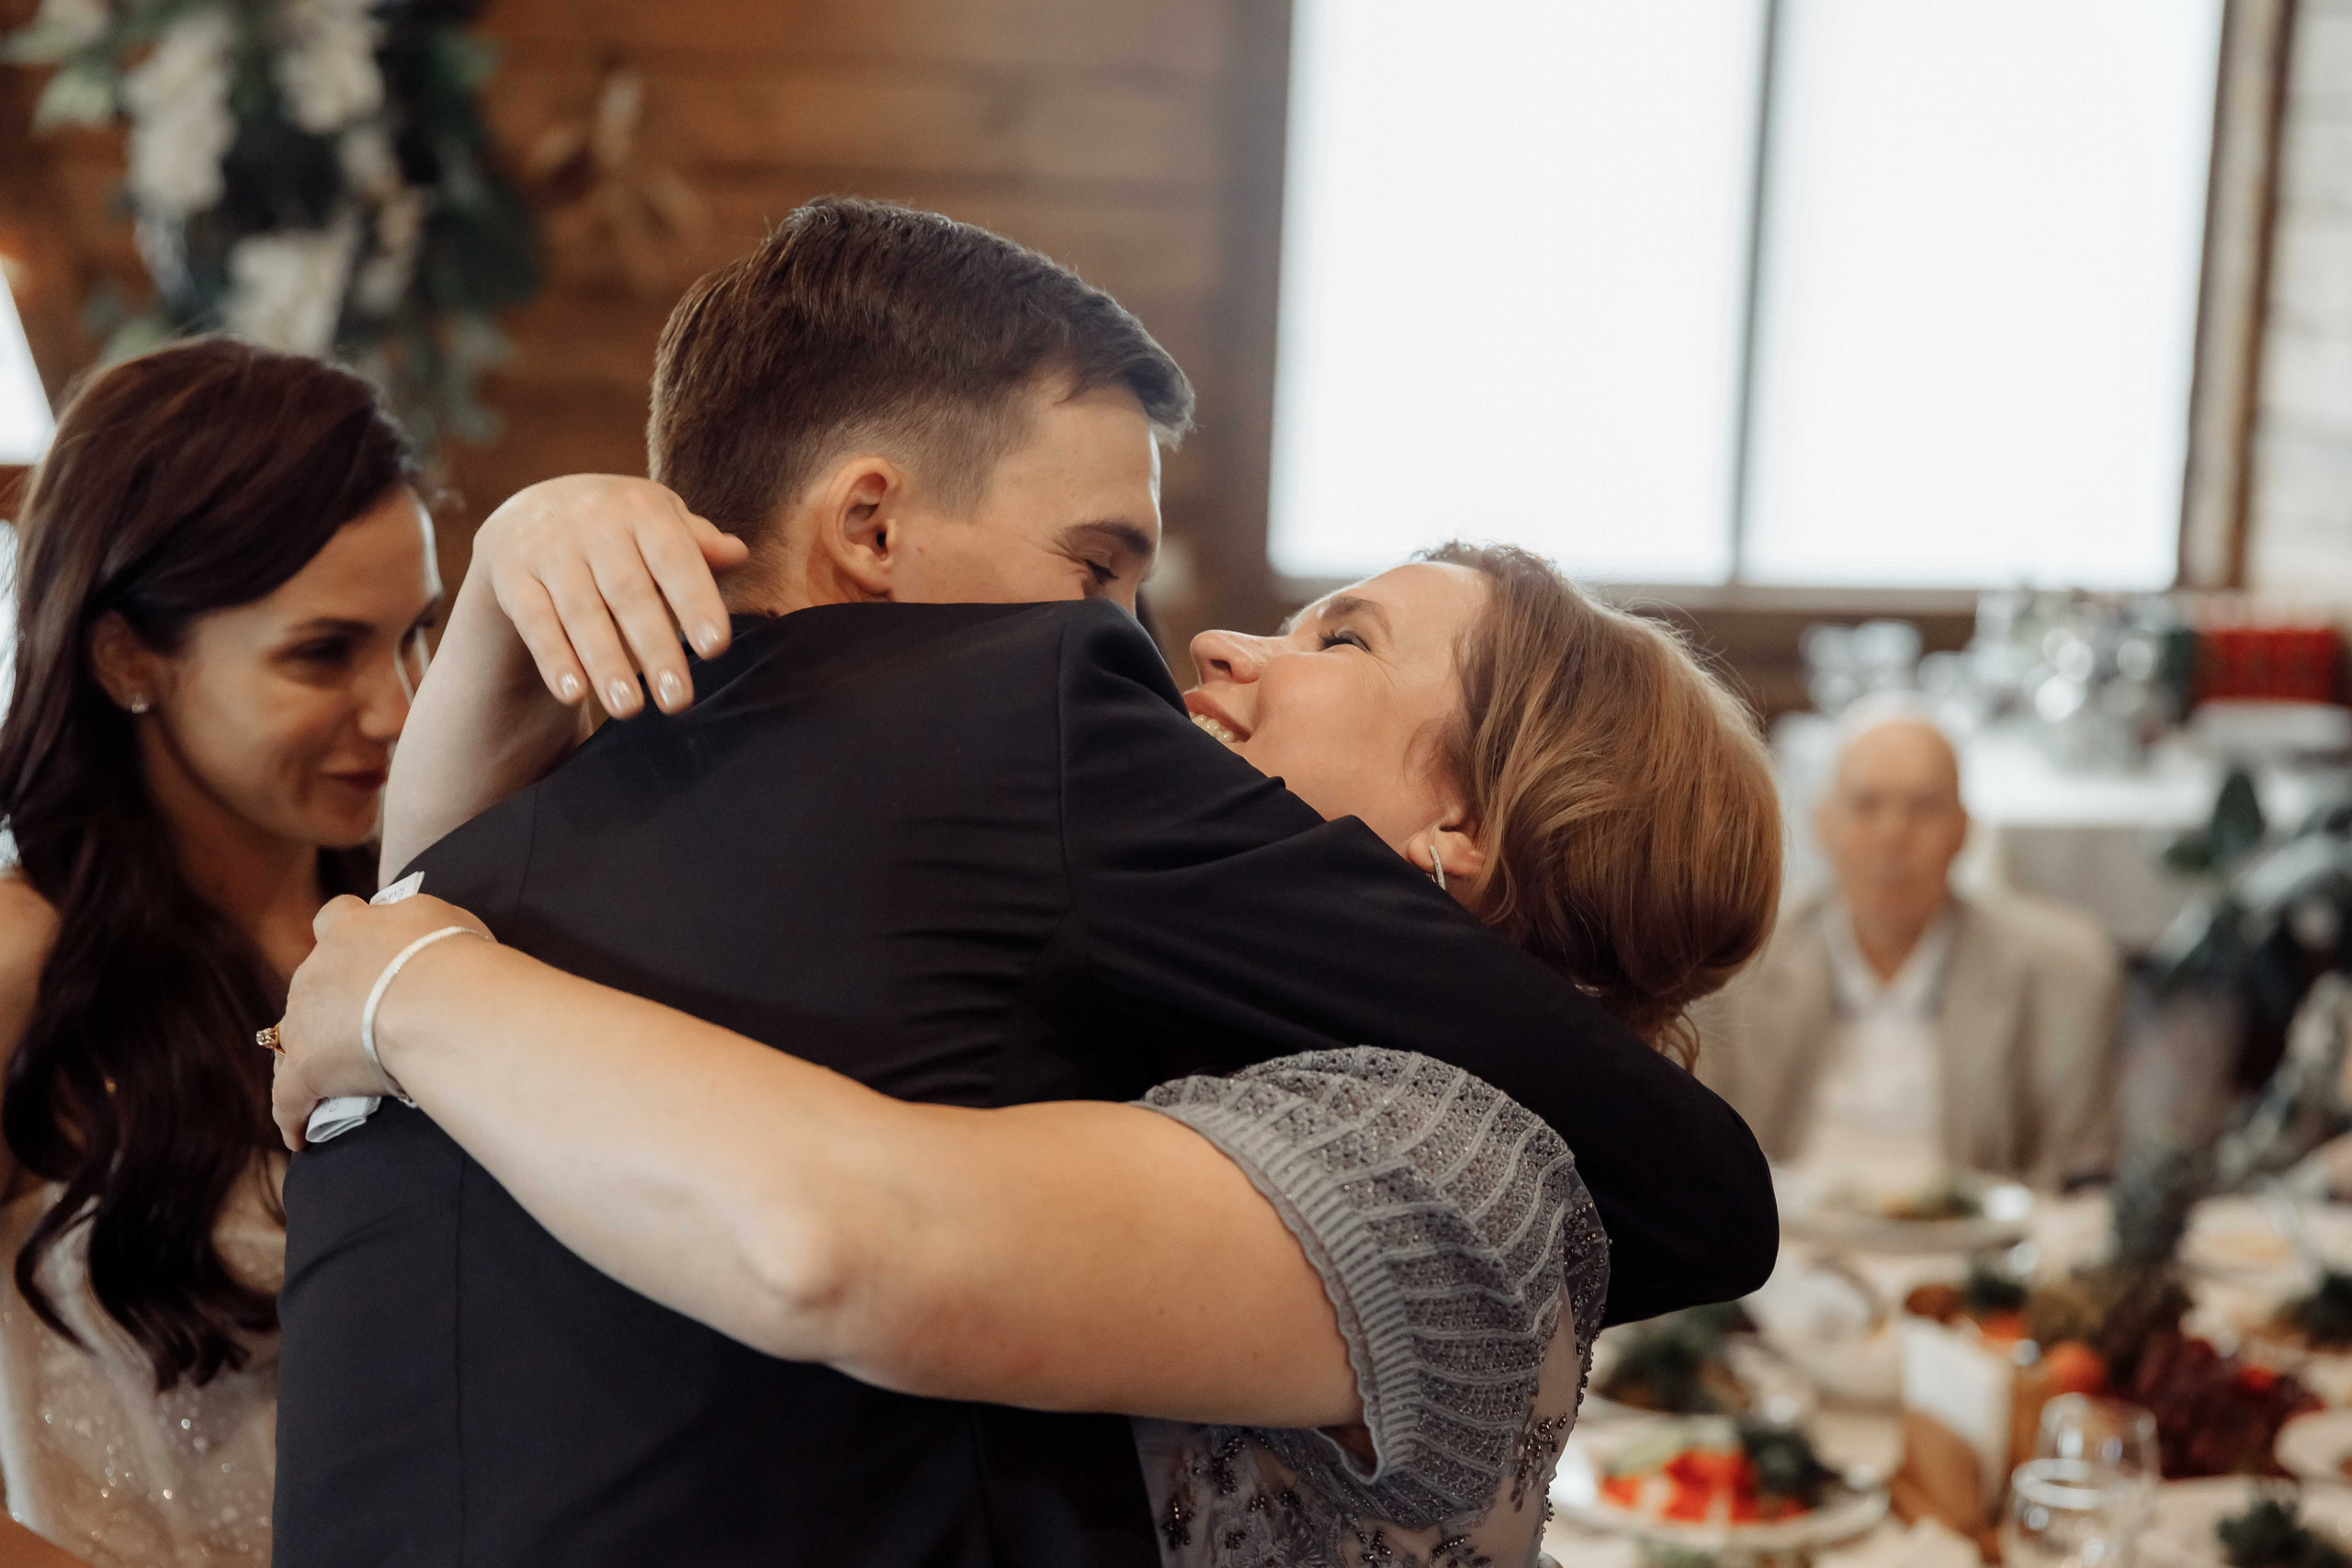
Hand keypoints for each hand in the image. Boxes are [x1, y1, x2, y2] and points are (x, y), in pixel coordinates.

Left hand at [271, 893, 492, 1149]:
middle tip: (369, 1021)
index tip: (366, 950)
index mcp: (352, 927)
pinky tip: (299, 1136)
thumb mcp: (445, 920)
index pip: (337, 917)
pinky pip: (288, 1098)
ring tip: (337, 1079)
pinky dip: (293, 1116)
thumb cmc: (452, 956)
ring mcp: (302, 1019)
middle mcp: (317, 968)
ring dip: (312, 1052)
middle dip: (332, 999)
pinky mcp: (303, 1069)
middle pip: (313, 982)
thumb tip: (426, 938)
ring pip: (292, 1037)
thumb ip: (423, 926)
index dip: (347, 935)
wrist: (434, 998)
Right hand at [476, 475, 751, 720]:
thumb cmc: (619, 529)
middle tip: (678, 700)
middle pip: (629, 594)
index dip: (696, 601)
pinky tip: (573, 695)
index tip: (716, 647)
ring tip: (630, 710)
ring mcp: (549, 549)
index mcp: (641, 508)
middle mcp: (593, 523)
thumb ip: (697, 544)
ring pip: (581, 613)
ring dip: (606, 663)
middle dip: (655, 648)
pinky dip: (554, 659)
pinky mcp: (512, 575)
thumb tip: (738, 554)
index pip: (676, 558)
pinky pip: (535, 622)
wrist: (530, 510)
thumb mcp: (658, 522)